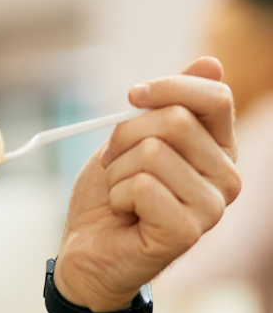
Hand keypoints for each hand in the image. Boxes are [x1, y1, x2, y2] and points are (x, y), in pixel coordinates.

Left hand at [54, 57, 239, 310]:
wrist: (86, 251)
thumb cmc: (109, 197)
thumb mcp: (131, 141)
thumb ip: (168, 106)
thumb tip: (211, 61)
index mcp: (218, 150)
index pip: (214, 97)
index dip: (168, 87)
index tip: (133, 96)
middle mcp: (226, 177)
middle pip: (174, 120)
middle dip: (124, 137)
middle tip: (116, 166)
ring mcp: (212, 208)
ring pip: (151, 152)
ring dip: (117, 172)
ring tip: (120, 196)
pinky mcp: (187, 232)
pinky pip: (142, 186)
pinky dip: (116, 195)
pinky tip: (123, 215)